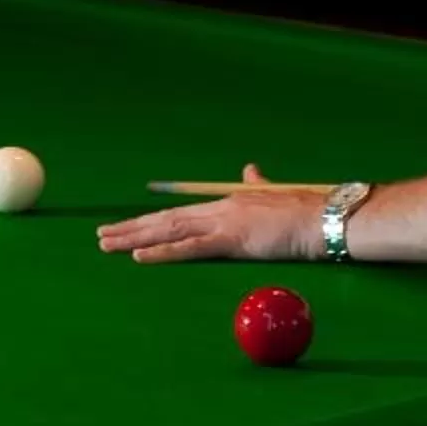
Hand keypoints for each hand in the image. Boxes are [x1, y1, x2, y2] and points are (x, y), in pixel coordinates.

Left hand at [97, 163, 316, 262]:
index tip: (126, 225)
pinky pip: (189, 248)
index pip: (179, 213)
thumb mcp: (275, 198)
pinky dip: (161, 251)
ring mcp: (223, 223)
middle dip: (131, 227)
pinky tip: (139, 256)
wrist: (325, 217)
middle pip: (165, 219)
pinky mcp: (232, 240)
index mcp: (226, 203)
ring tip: (107, 244)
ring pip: (168, 230)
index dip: (150, 219)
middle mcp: (218, 209)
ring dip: (134, 238)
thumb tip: (250, 169)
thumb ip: (257, 186)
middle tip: (101, 235)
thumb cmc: (306, 212)